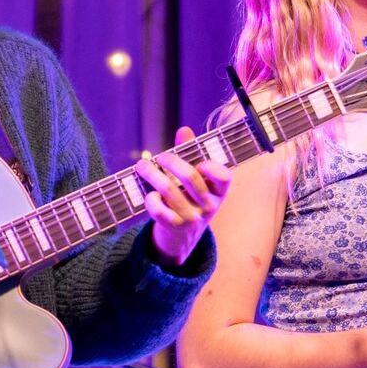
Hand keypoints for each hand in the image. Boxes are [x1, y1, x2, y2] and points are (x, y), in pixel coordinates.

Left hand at [135, 126, 232, 267]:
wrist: (183, 237)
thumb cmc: (189, 199)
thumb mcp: (196, 181)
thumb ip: (190, 154)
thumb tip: (184, 130)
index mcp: (218, 191)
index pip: (224, 177)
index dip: (212, 167)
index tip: (199, 161)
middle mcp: (208, 206)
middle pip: (190, 177)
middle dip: (171, 161)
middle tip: (160, 157)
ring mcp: (192, 218)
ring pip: (169, 190)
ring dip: (151, 174)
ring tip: (142, 166)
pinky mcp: (174, 227)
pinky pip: (159, 211)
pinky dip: (151, 200)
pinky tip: (149, 194)